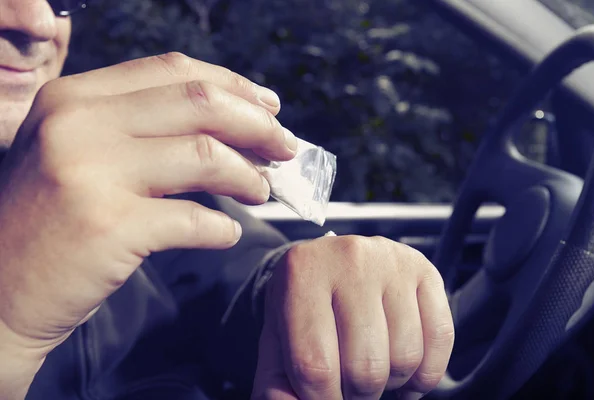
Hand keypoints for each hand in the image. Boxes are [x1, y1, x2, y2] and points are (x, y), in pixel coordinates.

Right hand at [0, 52, 296, 358]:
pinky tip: (225, 234)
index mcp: (73, 98)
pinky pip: (194, 219)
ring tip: (261, 191)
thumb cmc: (45, 223)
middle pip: (200, 103)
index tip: (267, 107)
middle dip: (258, 125)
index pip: (173, 71)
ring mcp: (90, 174)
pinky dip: (221, 229)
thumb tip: (232, 127)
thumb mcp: (76, 155)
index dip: (233, 86)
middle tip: (285, 148)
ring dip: (249, 176)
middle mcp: (78, 124)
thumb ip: (141, 133)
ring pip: (206, 155)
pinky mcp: (108, 227)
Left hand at [252, 235, 453, 398]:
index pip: (315, 365)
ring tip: (374, 371)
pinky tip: (406, 373)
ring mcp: (390, 261)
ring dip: (392, 383)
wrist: (328, 263)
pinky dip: (426, 372)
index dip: (322, 399)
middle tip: (349, 386)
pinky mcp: (424, 269)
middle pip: (365, 366)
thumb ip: (279, 382)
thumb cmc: (304, 305)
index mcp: (302, 273)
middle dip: (358, 394)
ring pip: (405, 357)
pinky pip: (440, 339)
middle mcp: (349, 259)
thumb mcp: (279, 338)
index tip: (326, 397)